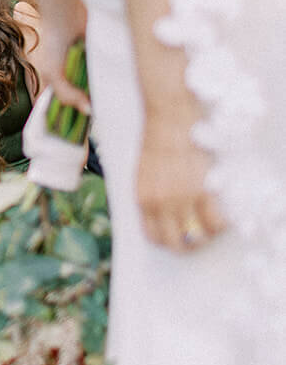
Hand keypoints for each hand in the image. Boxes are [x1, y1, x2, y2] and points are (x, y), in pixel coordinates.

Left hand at [136, 112, 227, 251]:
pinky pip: (214, 222)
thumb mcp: (143, 171)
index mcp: (142, 199)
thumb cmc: (157, 140)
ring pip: (196, 237)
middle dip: (187, 246)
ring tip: (211, 229)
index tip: (177, 237)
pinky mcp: (201, 189)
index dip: (167, 241)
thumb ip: (150, 193)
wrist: (168, 118)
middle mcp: (160, 203)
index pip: (153, 236)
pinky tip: (222, 219)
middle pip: (175, 243)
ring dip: (205, 238)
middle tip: (197, 239)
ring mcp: (181, 198)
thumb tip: (161, 213)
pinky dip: (220, 226)